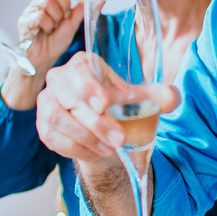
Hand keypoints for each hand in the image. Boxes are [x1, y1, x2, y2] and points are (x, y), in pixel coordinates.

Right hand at [18, 0, 82, 73]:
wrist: (43, 60)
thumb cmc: (55, 41)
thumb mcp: (73, 24)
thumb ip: (84, 9)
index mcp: (49, 0)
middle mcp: (37, 2)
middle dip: (63, 5)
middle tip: (62, 19)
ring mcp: (29, 11)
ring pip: (47, 2)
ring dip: (55, 18)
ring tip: (52, 28)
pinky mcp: (24, 22)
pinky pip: (40, 16)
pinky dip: (47, 25)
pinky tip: (45, 32)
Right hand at [36, 52, 179, 165]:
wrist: (104, 129)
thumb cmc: (120, 105)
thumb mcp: (141, 99)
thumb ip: (159, 96)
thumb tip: (171, 97)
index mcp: (82, 64)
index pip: (81, 71)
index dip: (90, 88)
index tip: (105, 104)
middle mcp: (59, 80)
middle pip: (70, 98)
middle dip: (97, 122)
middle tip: (120, 138)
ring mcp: (47, 104)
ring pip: (59, 120)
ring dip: (88, 137)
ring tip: (112, 148)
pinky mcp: (44, 128)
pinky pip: (55, 139)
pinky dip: (78, 148)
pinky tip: (97, 151)